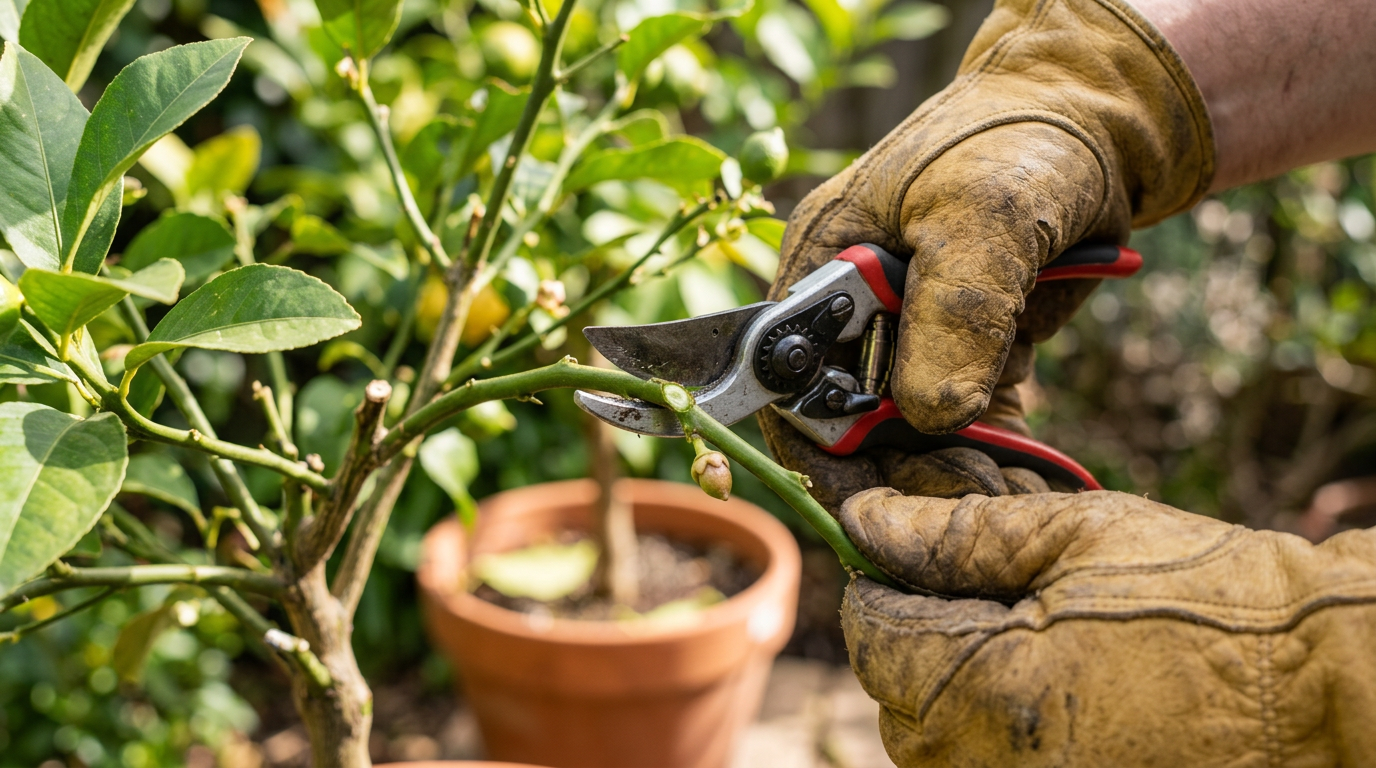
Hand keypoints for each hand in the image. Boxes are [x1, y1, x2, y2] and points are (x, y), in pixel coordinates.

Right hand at [760, 0, 1213, 507]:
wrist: (1101, 123)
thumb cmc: (1017, 143)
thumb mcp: (981, 214)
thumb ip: (953, 311)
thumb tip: (931, 415)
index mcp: (822, 266)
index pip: (784, 375)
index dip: (814, 437)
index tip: (866, 493)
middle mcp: (856, 311)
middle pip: (848, 419)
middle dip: (897, 469)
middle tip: (961, 502)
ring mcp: (915, 335)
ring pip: (912, 433)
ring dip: (950, 472)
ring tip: (1003, 502)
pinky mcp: (971, 353)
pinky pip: (969, 423)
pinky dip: (993, 456)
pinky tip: (1025, 484)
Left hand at [840, 487, 1375, 765]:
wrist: (1331, 683)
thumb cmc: (1215, 600)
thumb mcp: (1077, 537)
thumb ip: (956, 533)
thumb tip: (867, 520)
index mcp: (990, 688)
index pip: (873, 636)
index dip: (878, 581)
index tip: (900, 549)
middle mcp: (996, 764)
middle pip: (896, 700)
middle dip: (915, 637)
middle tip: (973, 589)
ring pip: (937, 745)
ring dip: (951, 685)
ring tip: (1020, 633)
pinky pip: (989, 765)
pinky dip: (994, 725)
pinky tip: (1045, 680)